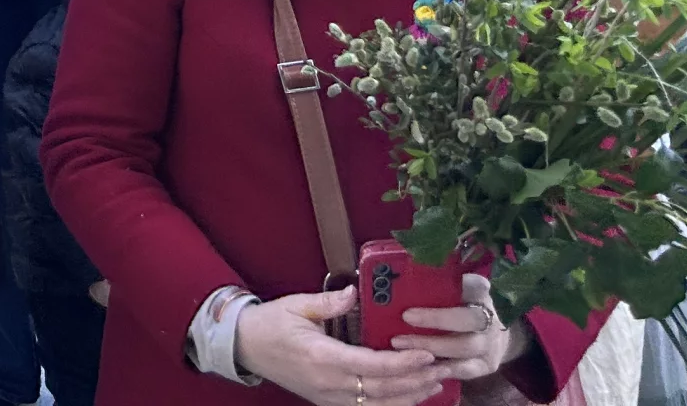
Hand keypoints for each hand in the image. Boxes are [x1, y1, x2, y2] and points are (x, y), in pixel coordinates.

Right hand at [233, 290, 441, 405]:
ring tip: (434, 385)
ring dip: (408, 397)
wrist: (244, 347)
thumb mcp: (295, 306)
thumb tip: (355, 291)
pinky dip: (390, 405)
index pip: (371, 366)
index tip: (427, 355)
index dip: (403, 364)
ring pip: (377, 405)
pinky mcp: (328, 401)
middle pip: (381, 390)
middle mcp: (328, 383)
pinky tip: (408, 396)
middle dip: (415, 382)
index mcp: (321, 357)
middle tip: (442, 369)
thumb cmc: (269, 324)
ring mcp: (328, 397)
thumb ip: (327, 302)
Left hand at [394, 272, 531, 380]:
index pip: (474, 285)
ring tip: (400, 343)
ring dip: (430, 346)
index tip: (430, 283)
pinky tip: (417, 365)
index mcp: (480, 293)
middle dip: (436, 319)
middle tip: (405, 316)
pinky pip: (463, 369)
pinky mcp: (487, 365)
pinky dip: (440, 368)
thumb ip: (436, 282)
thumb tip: (400, 268)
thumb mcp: (455, 290)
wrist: (493, 335)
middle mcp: (490, 317)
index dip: (457, 282)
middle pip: (468, 318)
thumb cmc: (461, 306)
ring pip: (464, 346)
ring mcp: (491, 343)